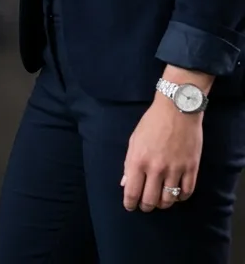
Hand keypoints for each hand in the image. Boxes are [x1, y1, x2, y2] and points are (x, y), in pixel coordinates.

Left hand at [122, 96, 202, 210]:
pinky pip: (187, 192)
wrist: (177, 110)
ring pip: (169, 199)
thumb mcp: (133, 141)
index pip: (132, 192)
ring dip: (163, 204)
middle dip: (146, 206)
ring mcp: (175, 169)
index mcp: (137, 161)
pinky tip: (176, 195)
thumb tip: (125, 184)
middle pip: (150, 200)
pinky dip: (181, 197)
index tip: (130, 207)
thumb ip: (128, 164)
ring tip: (160, 201)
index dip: (130, 203)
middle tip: (145, 206)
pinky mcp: (191, 168)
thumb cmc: (151, 124)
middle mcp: (155, 168)